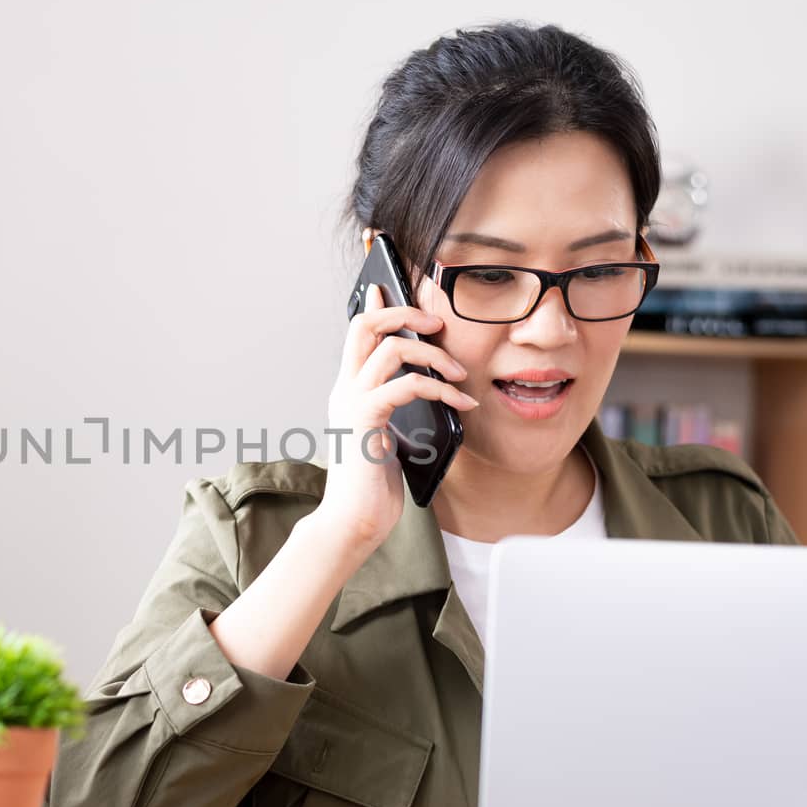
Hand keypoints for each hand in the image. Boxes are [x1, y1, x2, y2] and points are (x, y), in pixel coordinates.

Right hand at [310, 282, 476, 553]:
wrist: (353, 521)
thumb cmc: (373, 486)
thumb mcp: (387, 436)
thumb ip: (393, 408)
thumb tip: (423, 387)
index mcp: (348, 390)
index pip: (356, 332)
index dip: (374, 304)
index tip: (388, 285)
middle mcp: (345, 389)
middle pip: (366, 324)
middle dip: (405, 314)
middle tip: (436, 324)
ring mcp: (352, 402)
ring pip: (391, 347)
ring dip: (434, 354)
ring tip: (460, 373)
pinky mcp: (366, 419)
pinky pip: (407, 384)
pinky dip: (440, 388)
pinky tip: (461, 403)